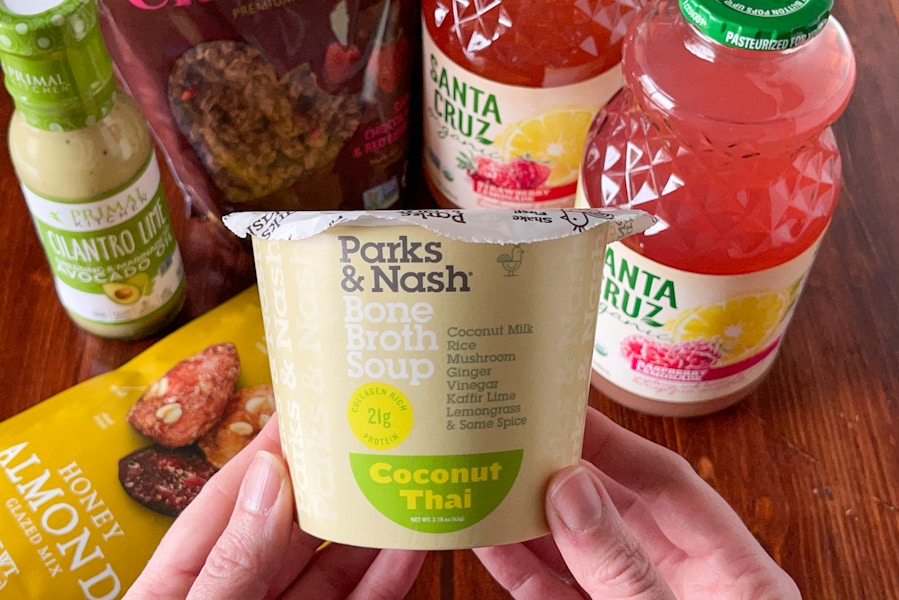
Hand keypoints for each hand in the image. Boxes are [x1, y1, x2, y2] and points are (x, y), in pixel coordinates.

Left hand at [125, 416, 424, 599]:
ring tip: (405, 477)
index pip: (227, 497)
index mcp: (181, 577)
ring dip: (369, 524)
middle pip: (289, 524)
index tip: (303, 405)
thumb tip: (271, 475)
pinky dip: (388, 576)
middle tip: (371, 430)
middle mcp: (235, 589)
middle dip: (330, 479)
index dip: (265, 448)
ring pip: (331, 562)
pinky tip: (412, 546)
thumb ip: (231, 558)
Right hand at [475, 407, 800, 598]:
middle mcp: (682, 583)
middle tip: (513, 435)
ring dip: (530, 515)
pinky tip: (486, 536)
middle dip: (562, 474)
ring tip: (486, 475)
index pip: (668, 484)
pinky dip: (518, 567)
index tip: (564, 410)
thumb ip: (624, 567)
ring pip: (575, 550)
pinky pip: (553, 593)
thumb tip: (573, 491)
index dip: (614, 442)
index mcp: (735, 573)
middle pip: (615, 510)